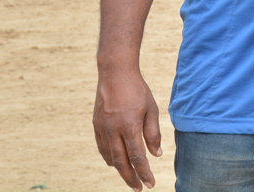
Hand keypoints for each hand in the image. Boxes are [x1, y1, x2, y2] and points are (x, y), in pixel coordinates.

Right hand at [94, 67, 161, 189]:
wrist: (115, 73)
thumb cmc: (137, 90)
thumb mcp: (151, 109)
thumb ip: (153, 133)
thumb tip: (156, 155)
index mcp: (129, 126)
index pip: (137, 158)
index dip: (144, 173)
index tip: (150, 184)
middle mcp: (113, 130)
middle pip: (121, 163)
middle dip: (131, 179)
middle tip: (139, 189)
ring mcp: (102, 128)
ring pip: (110, 158)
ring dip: (120, 170)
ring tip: (130, 176)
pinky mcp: (96, 125)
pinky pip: (102, 148)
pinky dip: (110, 158)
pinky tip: (117, 162)